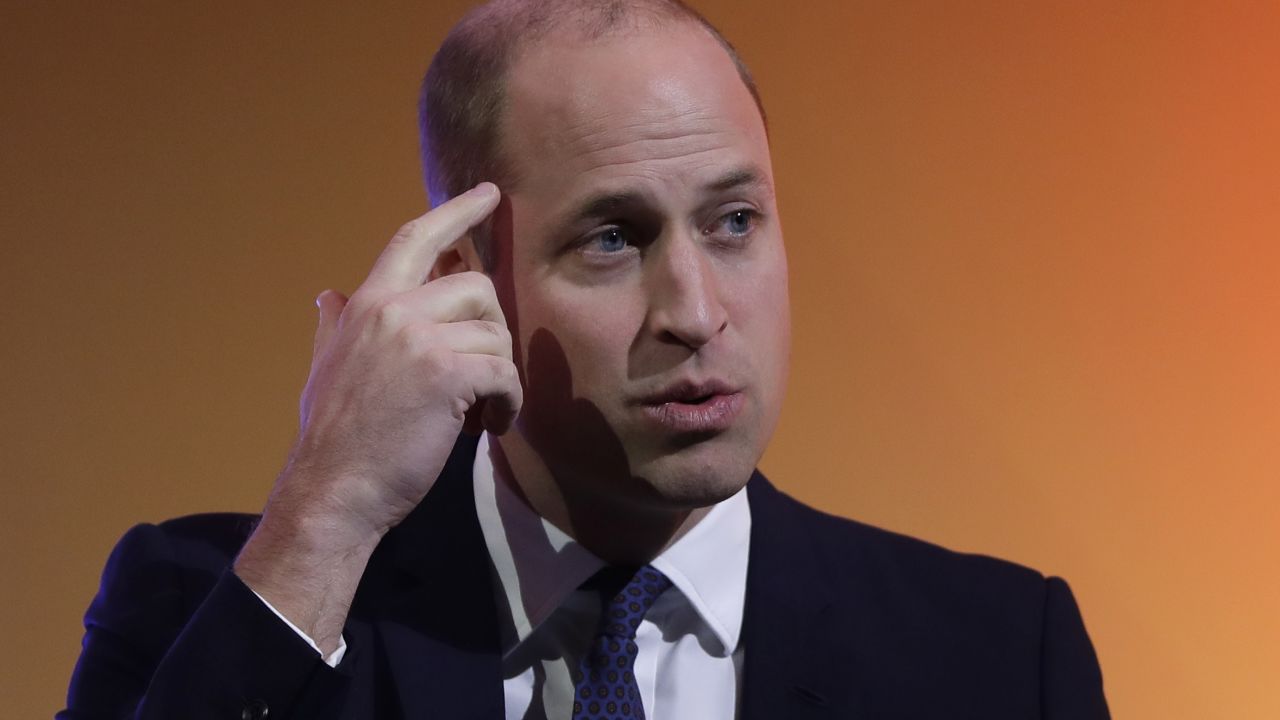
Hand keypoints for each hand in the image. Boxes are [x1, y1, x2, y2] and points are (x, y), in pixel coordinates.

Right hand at [283, 181, 520, 536]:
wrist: (332, 493)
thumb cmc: (334, 439)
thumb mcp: (325, 369)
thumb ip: (334, 327)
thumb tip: (328, 296)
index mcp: (366, 304)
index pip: (414, 238)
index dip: (455, 211)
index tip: (488, 194)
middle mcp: (393, 311)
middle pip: (476, 285)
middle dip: (490, 328)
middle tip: (479, 375)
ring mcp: (421, 340)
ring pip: (496, 334)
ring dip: (499, 376)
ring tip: (478, 411)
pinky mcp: (449, 375)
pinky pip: (505, 373)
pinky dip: (508, 403)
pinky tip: (489, 425)